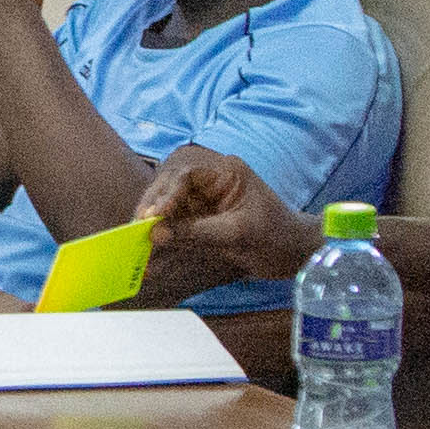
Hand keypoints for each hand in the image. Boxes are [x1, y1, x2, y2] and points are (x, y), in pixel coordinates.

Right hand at [136, 142, 317, 301]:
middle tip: (136, 230)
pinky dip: (161, 239)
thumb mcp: (236, 235)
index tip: (151, 217)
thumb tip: (155, 234)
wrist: (293, 254)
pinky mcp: (198, 217)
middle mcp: (209, 179)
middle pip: (169, 184)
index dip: (165, 193)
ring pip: (166, 204)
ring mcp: (202, 197)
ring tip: (135, 244)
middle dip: (151, 206)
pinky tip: (151, 258)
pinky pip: (173, 225)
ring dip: (151, 224)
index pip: (186, 173)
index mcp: (225, 171)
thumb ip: (195, 232)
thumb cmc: (275, 237)